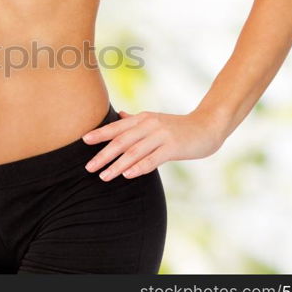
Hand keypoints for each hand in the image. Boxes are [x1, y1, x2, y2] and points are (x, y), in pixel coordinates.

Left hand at [82, 109, 225, 180]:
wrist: (207, 127)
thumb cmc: (178, 126)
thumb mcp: (155, 120)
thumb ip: (137, 120)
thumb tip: (120, 115)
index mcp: (143, 118)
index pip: (117, 127)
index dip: (100, 134)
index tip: (83, 141)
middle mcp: (149, 124)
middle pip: (121, 141)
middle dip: (103, 154)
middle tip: (88, 167)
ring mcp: (161, 135)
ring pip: (134, 152)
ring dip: (117, 165)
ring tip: (104, 176)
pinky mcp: (173, 147)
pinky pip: (152, 159)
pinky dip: (139, 167)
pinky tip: (127, 175)